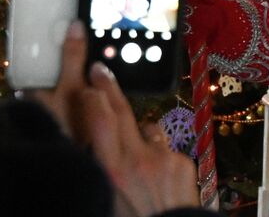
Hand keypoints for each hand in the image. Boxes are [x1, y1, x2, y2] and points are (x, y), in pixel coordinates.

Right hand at [33, 22, 200, 215]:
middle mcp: (136, 161)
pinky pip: (166, 148)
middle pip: (121, 111)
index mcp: (110, 173)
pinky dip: (159, 155)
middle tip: (99, 69)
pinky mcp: (182, 162)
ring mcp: (162, 159)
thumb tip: (86, 152)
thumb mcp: (103, 198)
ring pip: (147, 128)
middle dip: (108, 87)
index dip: (92, 98)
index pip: (99, 120)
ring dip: (139, 132)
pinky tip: (158, 175)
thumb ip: (98, 172)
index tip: (86, 87)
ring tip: (136, 154)